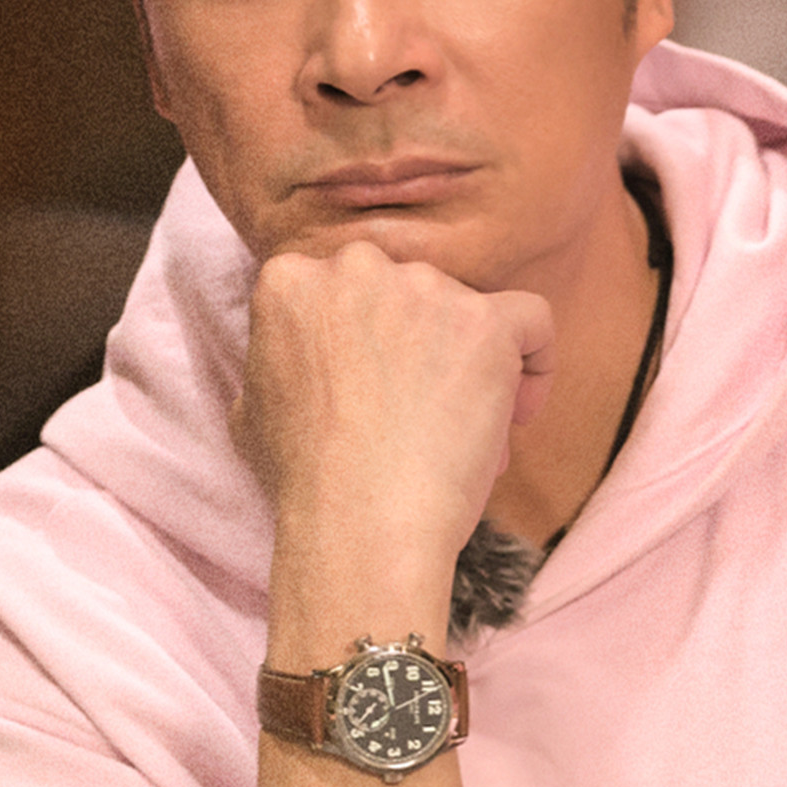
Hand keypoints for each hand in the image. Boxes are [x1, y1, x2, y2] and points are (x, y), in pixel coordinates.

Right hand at [232, 238, 554, 562]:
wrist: (357, 520)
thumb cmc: (302, 480)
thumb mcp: (251, 407)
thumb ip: (278, 360)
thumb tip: (300, 366)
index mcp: (290, 280)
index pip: (346, 289)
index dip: (370, 341)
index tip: (380, 387)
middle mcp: (355, 266)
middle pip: (408, 292)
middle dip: (421, 346)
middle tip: (424, 411)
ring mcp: (423, 289)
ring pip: (467, 309)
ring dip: (470, 363)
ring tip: (465, 434)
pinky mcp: (483, 321)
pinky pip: (532, 319)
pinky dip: (536, 361)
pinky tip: (517, 412)